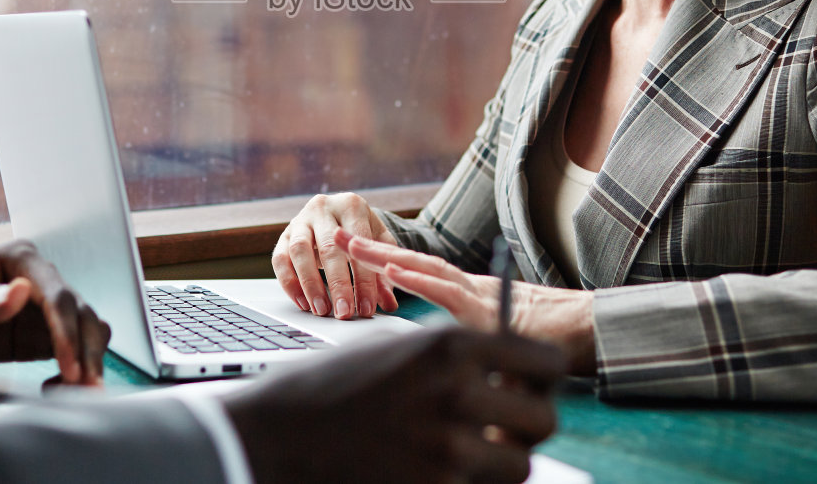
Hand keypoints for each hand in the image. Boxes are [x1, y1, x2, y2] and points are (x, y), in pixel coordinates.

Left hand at [0, 239, 109, 385]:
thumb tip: (21, 292)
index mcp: (22, 259)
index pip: (58, 296)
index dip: (67, 331)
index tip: (69, 366)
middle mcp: (40, 281)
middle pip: (83, 313)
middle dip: (88, 349)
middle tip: (85, 386)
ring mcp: (42, 311)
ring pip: (87, 330)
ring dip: (91, 359)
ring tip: (84, 392)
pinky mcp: (38, 337)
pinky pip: (70, 350)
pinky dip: (75, 369)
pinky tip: (60, 388)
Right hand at [223, 326, 563, 483]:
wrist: (272, 438)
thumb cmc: (327, 390)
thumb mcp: (393, 349)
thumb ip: (451, 356)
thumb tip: (505, 370)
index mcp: (449, 346)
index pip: (543, 362)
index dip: (542, 380)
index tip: (529, 388)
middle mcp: (456, 394)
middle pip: (543, 420)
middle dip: (528, 429)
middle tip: (504, 433)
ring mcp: (446, 450)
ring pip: (518, 468)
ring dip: (501, 467)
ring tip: (464, 456)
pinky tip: (429, 472)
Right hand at [272, 192, 398, 318]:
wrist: (338, 213)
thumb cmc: (360, 230)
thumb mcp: (377, 243)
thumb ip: (383, 272)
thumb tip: (388, 303)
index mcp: (351, 205)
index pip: (358, 243)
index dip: (364, 278)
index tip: (366, 308)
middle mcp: (323, 208)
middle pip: (329, 247)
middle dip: (338, 284)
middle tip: (344, 313)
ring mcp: (300, 220)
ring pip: (299, 250)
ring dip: (310, 284)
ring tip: (321, 311)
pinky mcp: (283, 235)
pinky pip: (280, 258)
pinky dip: (289, 283)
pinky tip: (303, 303)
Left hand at [337, 230, 596, 372]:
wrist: (593, 334)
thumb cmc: (555, 343)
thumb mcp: (502, 343)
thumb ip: (475, 341)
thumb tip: (447, 356)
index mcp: (472, 295)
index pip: (422, 272)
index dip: (387, 260)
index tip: (355, 252)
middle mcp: (472, 289)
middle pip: (414, 264)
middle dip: (372, 251)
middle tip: (334, 236)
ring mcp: (479, 297)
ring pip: (424, 270)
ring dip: (384, 257)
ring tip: (350, 247)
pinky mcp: (488, 309)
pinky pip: (448, 292)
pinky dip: (418, 281)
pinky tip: (392, 273)